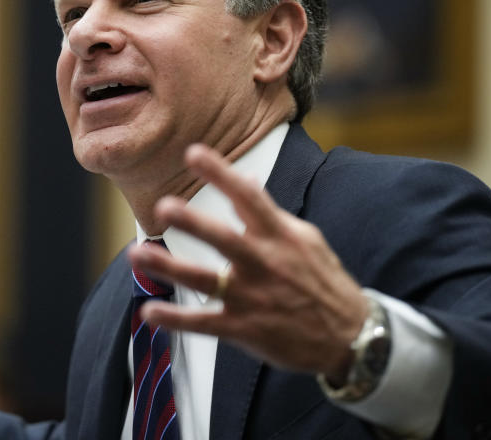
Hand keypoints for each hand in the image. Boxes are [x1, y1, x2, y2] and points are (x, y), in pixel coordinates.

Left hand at [128, 144, 367, 381]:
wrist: (352, 338)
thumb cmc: (323, 281)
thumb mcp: (305, 239)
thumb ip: (269, 212)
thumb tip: (245, 179)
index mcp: (280, 236)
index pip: (248, 197)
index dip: (221, 173)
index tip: (193, 152)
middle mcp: (265, 263)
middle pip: (225, 239)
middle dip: (194, 223)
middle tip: (163, 206)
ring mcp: (253, 298)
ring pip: (206, 280)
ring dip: (170, 268)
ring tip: (137, 255)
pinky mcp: (245, 329)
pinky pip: (204, 324)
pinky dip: (176, 319)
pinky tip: (149, 312)